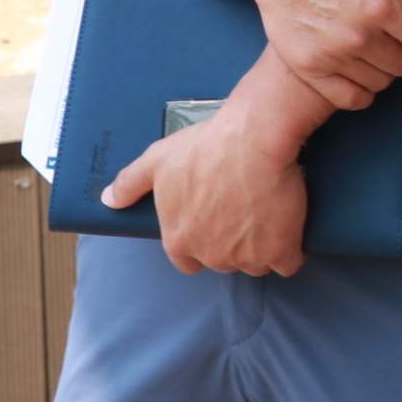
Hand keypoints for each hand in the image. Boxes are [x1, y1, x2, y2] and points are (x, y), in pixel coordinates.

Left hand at [102, 94, 309, 276]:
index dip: (204, 241)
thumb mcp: (157, 159)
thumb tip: (108, 200)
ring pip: (257, 264)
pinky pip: (289, 263)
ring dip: (265, 247)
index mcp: (179, 240)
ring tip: (272, 216)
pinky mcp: (280, 250)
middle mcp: (210, 255)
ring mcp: (246, 256)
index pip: (188, 261)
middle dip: (236, 243)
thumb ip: (129, 183)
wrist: (254, 137)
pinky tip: (292, 228)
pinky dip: (292, 250)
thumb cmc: (206, 146)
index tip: (218, 222)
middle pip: (226, 262)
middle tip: (247, 211)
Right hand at [246, 0, 401, 108]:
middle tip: (393, 34)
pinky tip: (360, 70)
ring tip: (373, 46)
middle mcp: (358, 35)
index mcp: (383, 5)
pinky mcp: (308, 67)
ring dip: (384, 67)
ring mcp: (331, 54)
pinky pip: (351, 99)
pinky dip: (362, 90)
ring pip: (382, 82)